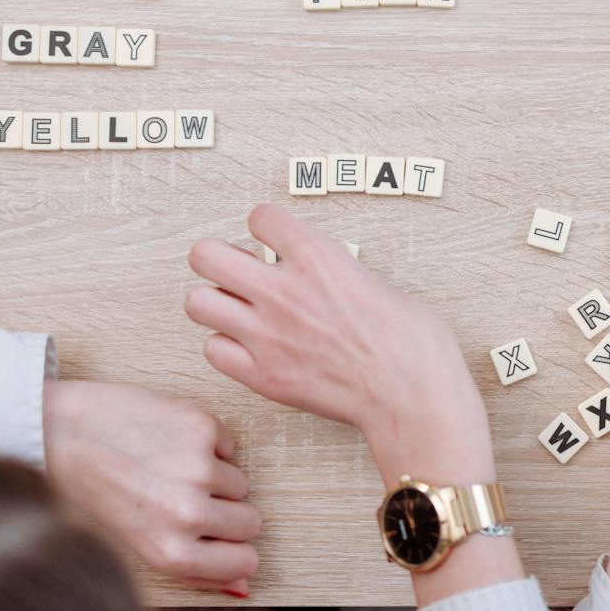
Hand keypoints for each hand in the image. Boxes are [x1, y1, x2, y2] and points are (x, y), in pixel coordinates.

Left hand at [41, 378, 260, 596]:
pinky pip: (229, 446)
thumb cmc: (83, 492)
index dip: (233, 549)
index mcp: (170, 553)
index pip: (246, 563)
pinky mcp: (201, 428)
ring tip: (167, 470)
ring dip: (214, 478)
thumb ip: (191, 572)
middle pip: (250, 522)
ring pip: (241, 483)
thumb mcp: (130, 549)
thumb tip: (242, 588)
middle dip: (226, 513)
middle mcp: (188, 514)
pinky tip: (167, 443)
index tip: (218, 539)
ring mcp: (198, 468)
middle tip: (185, 500)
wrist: (52, 431)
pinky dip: (208, 444)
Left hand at [185, 207, 519, 608]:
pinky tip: (249, 347)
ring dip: (216, 303)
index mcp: (317, 256)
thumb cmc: (410, 341)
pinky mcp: (262, 375)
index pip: (259, 217)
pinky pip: (213, 350)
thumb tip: (319, 274)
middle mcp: (282, 290)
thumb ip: (333, 271)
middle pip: (205, 255)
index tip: (273, 239)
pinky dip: (226, 346)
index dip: (266, 227)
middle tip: (238, 272)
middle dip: (219, 259)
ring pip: (197, 302)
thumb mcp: (375, 280)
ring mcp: (266, 334)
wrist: (412, 394)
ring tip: (238, 311)